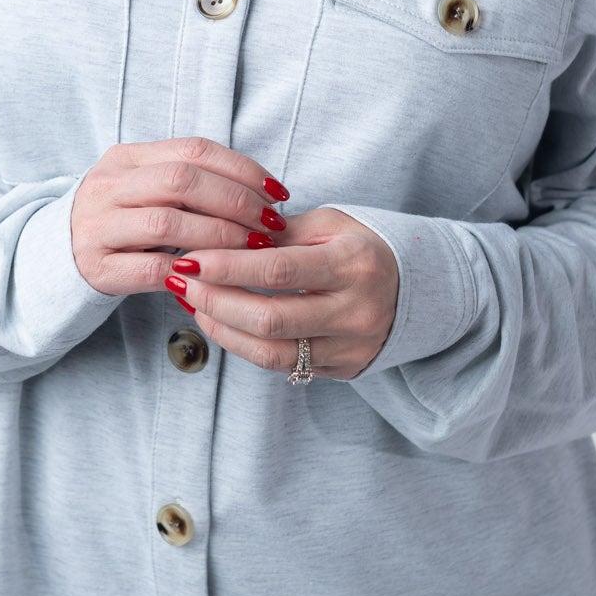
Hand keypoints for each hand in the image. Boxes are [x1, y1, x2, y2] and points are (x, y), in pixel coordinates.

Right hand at [69, 136, 291, 297]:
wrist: (55, 258)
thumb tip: (261, 191)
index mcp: (127, 158)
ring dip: (220, 235)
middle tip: (270, 224)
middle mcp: (109, 185)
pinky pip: (151, 267)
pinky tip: (216, 277)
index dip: (242, 169)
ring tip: (252, 250)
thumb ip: (189, 182)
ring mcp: (98, 225)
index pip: (193, 150)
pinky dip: (189, 271)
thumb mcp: (144, 189)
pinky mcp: (96, 266)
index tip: (277, 192)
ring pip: (167, 221)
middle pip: (182, 180)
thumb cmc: (121, 223)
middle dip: (236, 201)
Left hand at [163, 206, 399, 381]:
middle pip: (270, 319)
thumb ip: (279, 235)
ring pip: (272, 352)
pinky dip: (244, 345)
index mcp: (354, 264)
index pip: (278, 271)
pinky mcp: (342, 370)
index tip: (190, 258)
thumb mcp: (330, 225)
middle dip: (216, 301)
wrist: (414, 289)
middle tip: (181, 281)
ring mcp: (350, 347)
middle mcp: (356, 311)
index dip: (228, 267)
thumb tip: (222, 239)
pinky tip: (220, 322)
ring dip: (222, 329)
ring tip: (193, 303)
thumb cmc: (361, 247)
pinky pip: (282, 365)